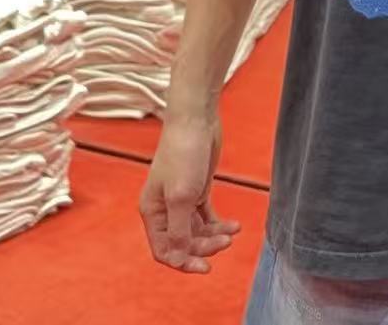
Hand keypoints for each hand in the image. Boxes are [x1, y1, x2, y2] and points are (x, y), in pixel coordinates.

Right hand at [139, 113, 240, 273]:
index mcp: (152, 213)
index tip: (206, 267)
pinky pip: (206, 216)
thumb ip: (180, 228)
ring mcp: (182, 199)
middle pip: (183, 242)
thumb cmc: (183, 154)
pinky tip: (234, 225)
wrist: (196, 120)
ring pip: (197, 230)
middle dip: (204, 246)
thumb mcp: (181, 196)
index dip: (183, 262)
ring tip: (233, 232)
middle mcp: (164, 209)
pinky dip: (219, 223)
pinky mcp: (197, 189)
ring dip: (214, 235)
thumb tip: (181, 254)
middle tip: (226, 242)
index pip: (164, 250)